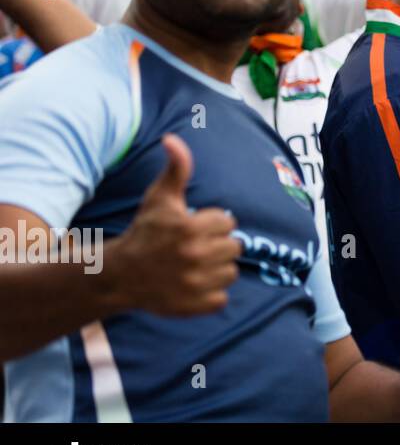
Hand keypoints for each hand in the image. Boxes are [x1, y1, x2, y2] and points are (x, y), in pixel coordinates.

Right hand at [108, 134, 240, 315]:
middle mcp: (195, 256)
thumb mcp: (159, 197)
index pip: (228, 222)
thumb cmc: (145, 231)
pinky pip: (222, 298)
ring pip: (230, 272)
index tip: (193, 227)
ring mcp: (196, 283)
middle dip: (217, 245)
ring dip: (216, 269)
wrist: (120, 274)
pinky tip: (192, 284)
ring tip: (193, 265)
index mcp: (190, 228)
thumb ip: (176, 168)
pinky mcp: (195, 305)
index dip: (212, 223)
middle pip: (234, 247)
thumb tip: (172, 138)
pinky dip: (211, 293)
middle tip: (194, 247)